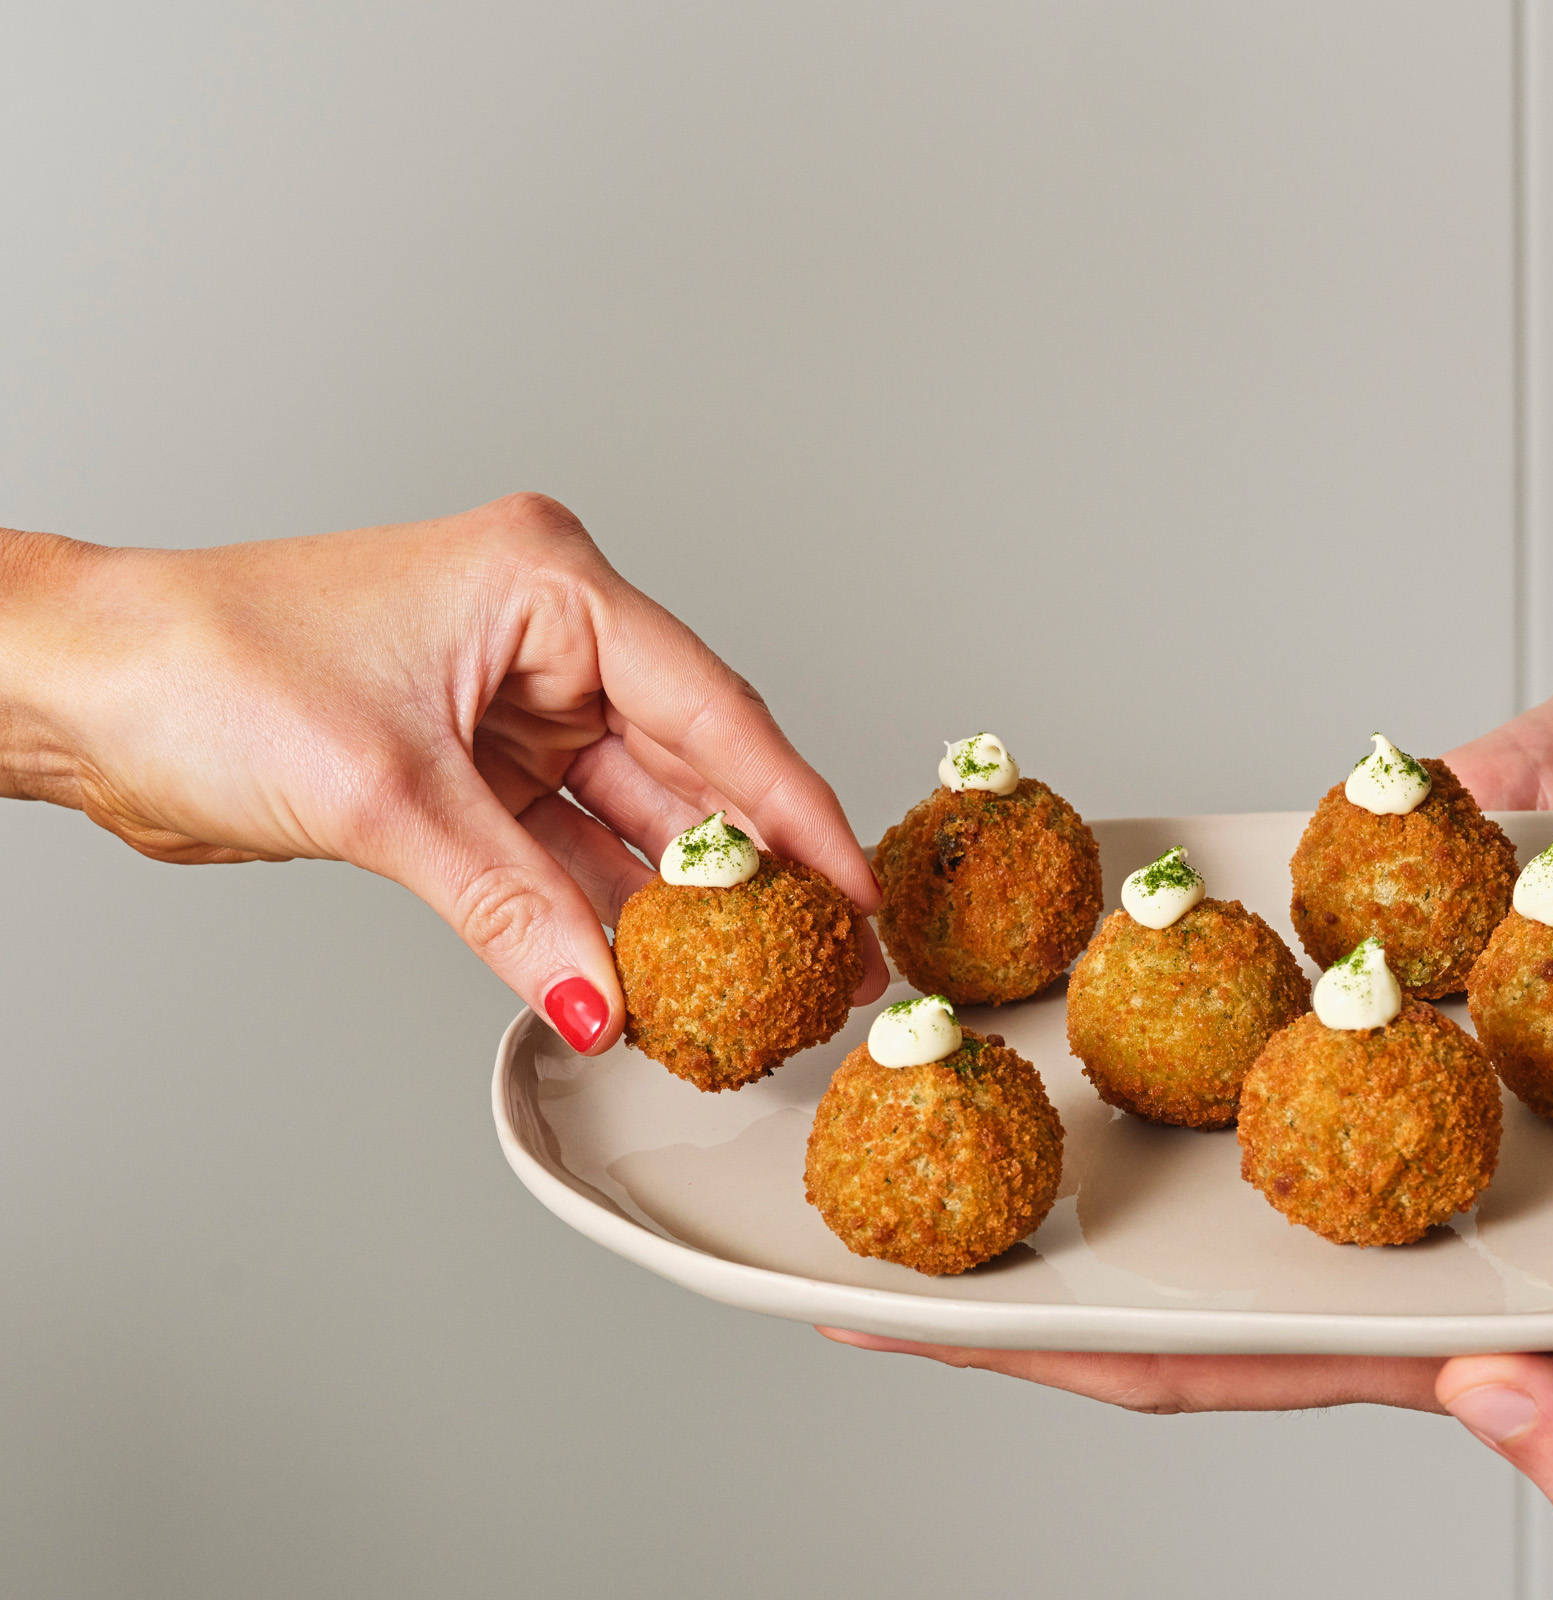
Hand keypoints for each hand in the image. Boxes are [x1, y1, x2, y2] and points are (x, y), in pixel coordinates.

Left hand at [0, 493, 885, 1048]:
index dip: (793, 807)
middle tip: (823, 954)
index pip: (709, 708)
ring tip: (745, 984)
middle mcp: (543, 636)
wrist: (80, 693)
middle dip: (750, 869)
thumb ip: (511, 908)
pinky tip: (641, 974)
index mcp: (546, 583)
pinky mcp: (472, 768)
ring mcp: (510, 704)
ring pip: (629, 819)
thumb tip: (604, 1002)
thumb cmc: (204, 667)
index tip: (853, 886)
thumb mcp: (386, 795)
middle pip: (687, 767)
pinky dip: (596, 914)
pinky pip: (566, 850)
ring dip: (674, 906)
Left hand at [815, 670, 1552, 1543]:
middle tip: (807, 1153)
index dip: (1031, 1334)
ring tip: (880, 1008)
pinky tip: (1058, 884)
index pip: (1196, 1341)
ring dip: (1040, 1047)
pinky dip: (1164, 918)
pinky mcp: (1408, 917)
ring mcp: (1385, 1041)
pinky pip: (1262, 928)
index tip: (867, 1308)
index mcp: (1438, 1283)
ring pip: (1185, 1066)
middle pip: (1141, 1211)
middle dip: (976, 1191)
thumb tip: (1531, 1436)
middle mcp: (1380, 1172)